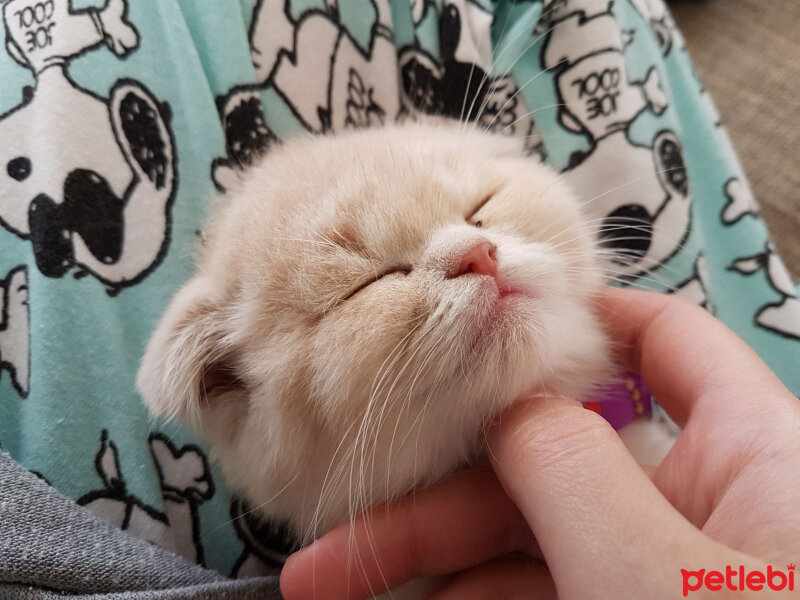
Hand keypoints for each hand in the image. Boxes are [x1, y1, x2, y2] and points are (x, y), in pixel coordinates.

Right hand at [280, 288, 799, 598]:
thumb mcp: (650, 567)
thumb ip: (567, 461)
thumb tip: (503, 401)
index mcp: (751, 447)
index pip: (660, 338)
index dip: (569, 321)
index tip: (467, 335)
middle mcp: (706, 500)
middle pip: (551, 463)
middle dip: (438, 501)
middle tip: (332, 549)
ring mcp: (662, 570)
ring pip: (534, 540)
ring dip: (436, 564)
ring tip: (333, 589)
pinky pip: (544, 594)